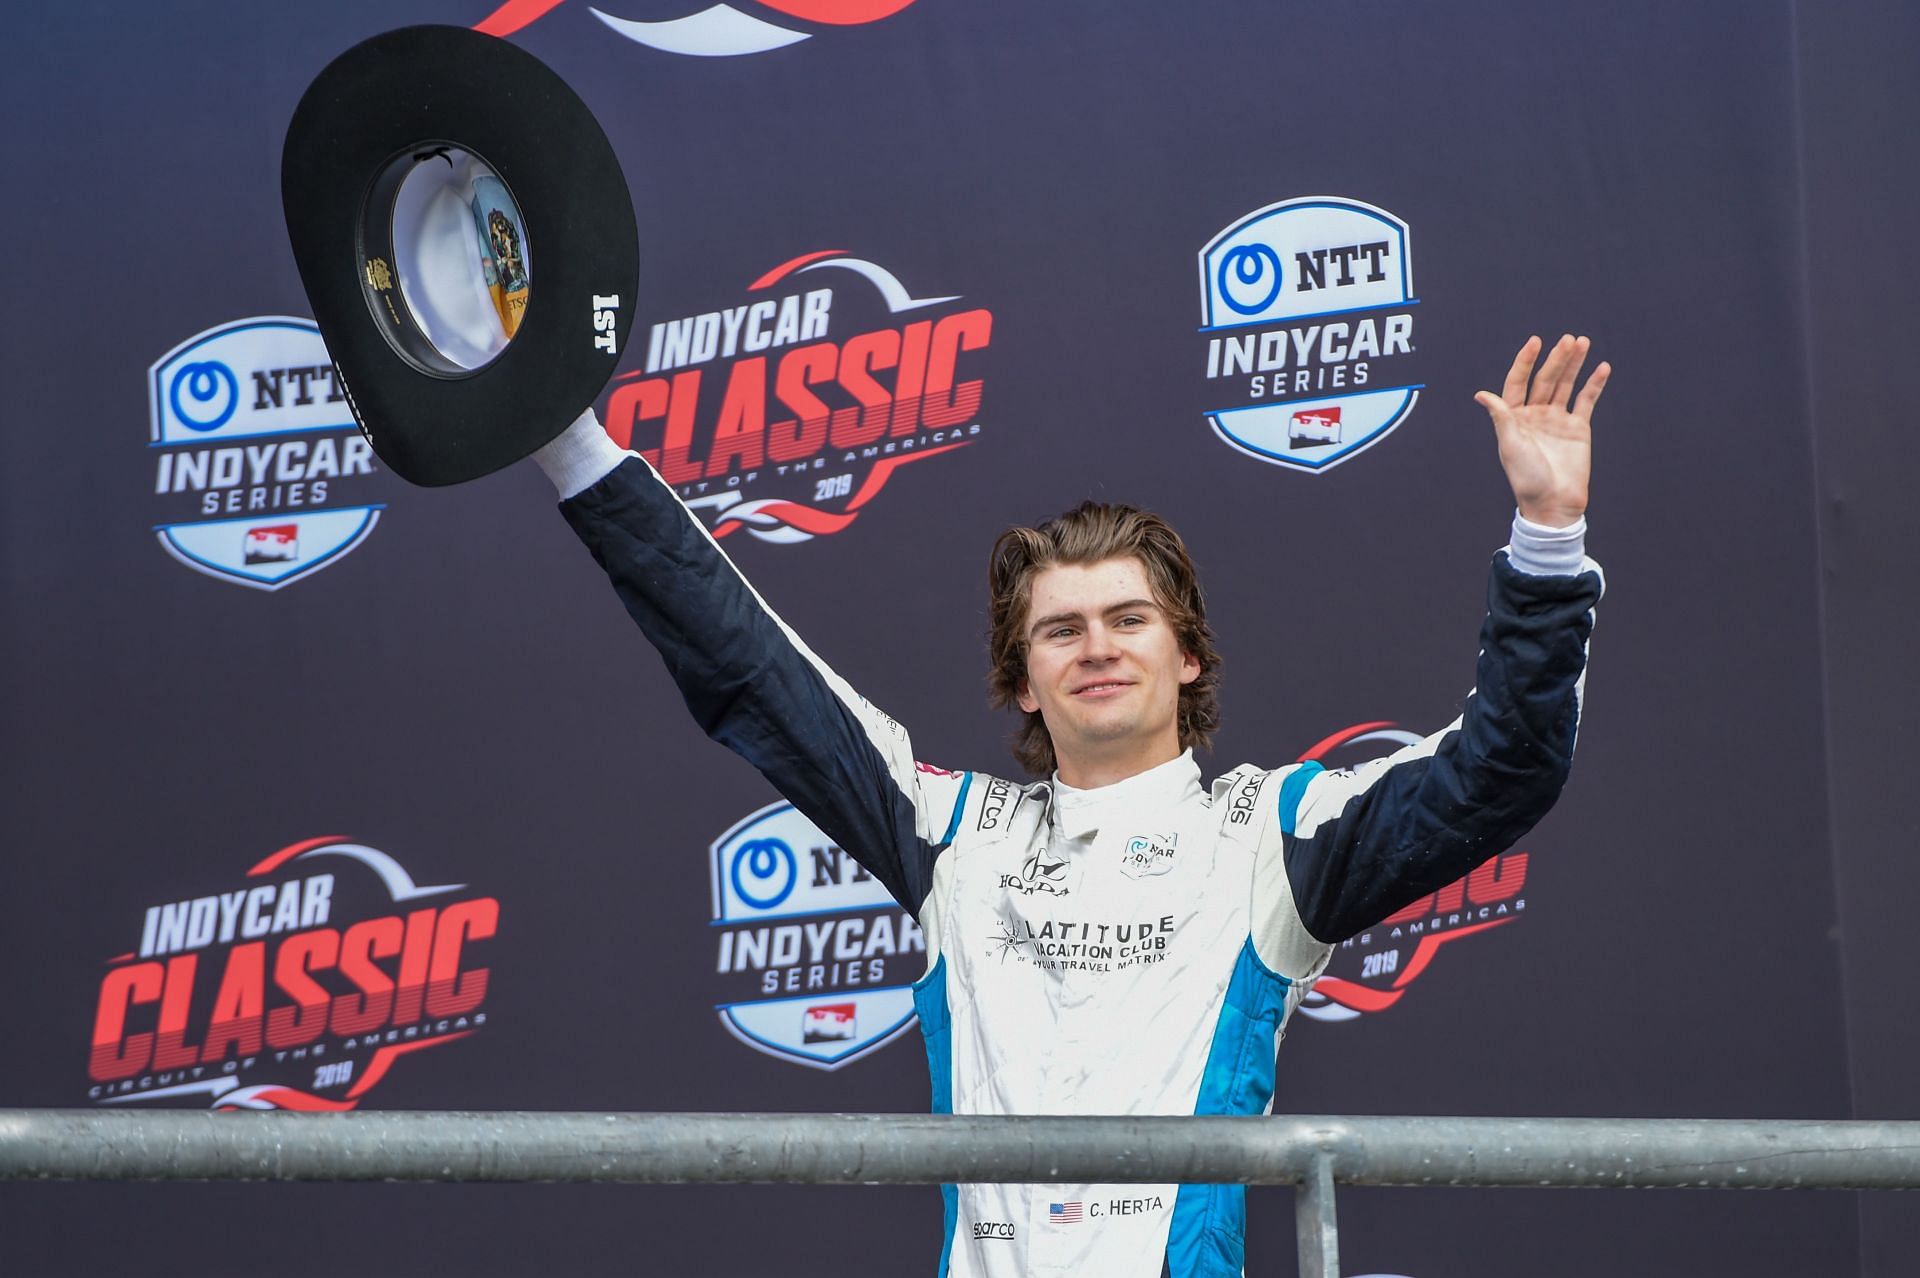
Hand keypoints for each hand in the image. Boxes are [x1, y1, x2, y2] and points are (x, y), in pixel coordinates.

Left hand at [1474, 334, 1610, 527]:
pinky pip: (1586, 400)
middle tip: (1568, 339)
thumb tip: (1480, 394)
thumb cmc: (1526, 478)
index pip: (1518, 382)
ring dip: (1574, 364)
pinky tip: (1602, 367)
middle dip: (1556, 359)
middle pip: (1546, 380)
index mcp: (1514, 417)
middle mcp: (1535, 414)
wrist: (1553, 502)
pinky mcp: (1578, 427)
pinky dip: (1594, 384)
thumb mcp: (1510, 445)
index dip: (1525, 362)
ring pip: (1566, 385)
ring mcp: (1557, 419)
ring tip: (1582, 343)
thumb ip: (1501, 417)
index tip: (1534, 342)